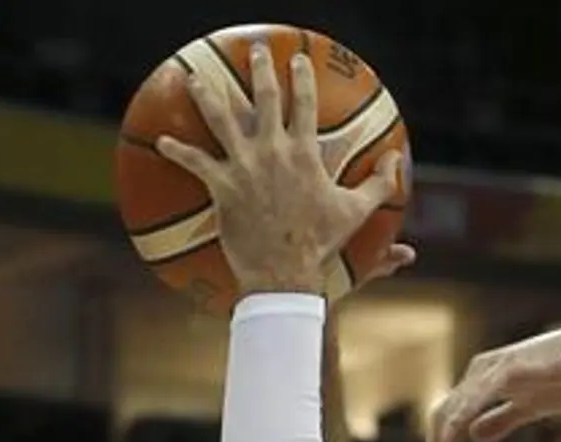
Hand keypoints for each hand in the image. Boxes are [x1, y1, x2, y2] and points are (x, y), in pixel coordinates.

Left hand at [156, 42, 414, 297]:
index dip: (301, 78)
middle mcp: (272, 151)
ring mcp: (244, 167)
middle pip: (264, 98)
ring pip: (221, 120)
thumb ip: (380, 185)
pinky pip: (195, 163)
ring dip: (207, 96)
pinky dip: (178, 151)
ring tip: (196, 78)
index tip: (297, 59)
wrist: (285, 271)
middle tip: (255, 52)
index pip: (304, 104)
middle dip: (260, 69)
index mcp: (305, 154)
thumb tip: (398, 161)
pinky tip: (162, 141)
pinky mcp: (222, 186)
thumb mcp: (356, 212)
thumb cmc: (321, 244)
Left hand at [427, 322, 560, 441]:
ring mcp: (489, 370)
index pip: (451, 411)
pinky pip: (469, 405)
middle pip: (443, 412)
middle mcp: (480, 370)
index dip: (445, 441)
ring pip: (450, 411)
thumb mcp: (527, 407)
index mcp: (484, 377)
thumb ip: (500, 420)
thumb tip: (474, 436)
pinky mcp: (503, 374)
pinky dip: (456, 430)